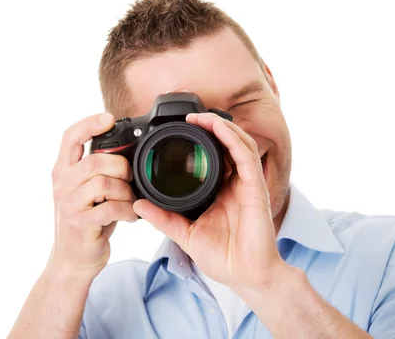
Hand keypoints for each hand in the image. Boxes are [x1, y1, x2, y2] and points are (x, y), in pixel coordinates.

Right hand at [48, 112, 138, 278]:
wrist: (72, 260)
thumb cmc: (87, 220)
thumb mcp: (86, 190)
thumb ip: (98, 169)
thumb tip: (127, 148)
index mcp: (63, 171)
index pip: (70, 137)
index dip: (89, 124)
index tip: (109, 118)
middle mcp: (62, 185)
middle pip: (95, 160)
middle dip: (121, 166)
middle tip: (130, 179)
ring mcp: (70, 205)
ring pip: (103, 183)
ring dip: (125, 191)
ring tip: (130, 200)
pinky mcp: (81, 224)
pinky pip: (110, 208)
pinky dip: (127, 210)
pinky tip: (130, 215)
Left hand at [133, 113, 286, 290]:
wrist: (246, 277)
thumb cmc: (223, 258)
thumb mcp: (186, 235)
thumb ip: (164, 219)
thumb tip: (138, 205)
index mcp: (222, 191)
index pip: (215, 157)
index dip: (202, 140)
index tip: (180, 131)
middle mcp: (237, 183)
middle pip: (228, 144)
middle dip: (211, 126)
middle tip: (190, 117)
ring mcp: (248, 184)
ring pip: (239, 143)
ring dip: (221, 126)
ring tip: (201, 117)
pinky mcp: (256, 188)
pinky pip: (247, 156)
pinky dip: (233, 139)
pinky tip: (219, 128)